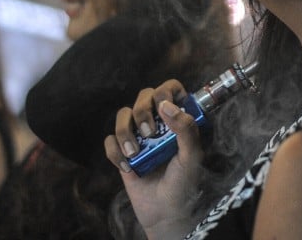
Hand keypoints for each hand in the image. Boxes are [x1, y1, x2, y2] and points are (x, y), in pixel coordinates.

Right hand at [104, 80, 203, 239]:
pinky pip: (109, 140)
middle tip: (149, 132)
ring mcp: (138, 136)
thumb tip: (166, 106)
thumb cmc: (184, 183)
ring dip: (125, 131)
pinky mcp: (122, 152)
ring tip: (134, 153)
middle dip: (142, 110)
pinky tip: (127, 167)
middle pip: (144, 95)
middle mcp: (158, 122)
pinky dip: (115, 152)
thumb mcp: (192, 157)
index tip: (164, 106)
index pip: (170, 89)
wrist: (165, 213)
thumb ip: (186, 129)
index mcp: (178, 119)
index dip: (166, 90)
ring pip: (123, 114)